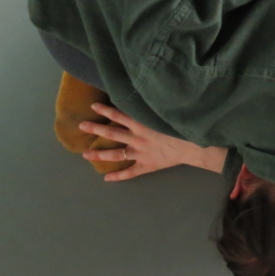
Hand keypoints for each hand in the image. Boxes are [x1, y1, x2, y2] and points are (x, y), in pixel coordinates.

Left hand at [79, 103, 223, 181]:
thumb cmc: (181, 127)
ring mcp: (140, 154)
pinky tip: (106, 179)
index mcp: (141, 125)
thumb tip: (142, 96)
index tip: (93, 106)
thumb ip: (152, 107)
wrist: (193, 146)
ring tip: (85, 154)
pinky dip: (118, 177)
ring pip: (116, 155)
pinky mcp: (146, 166)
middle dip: (96, 129)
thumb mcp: (165, 113)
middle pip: (112, 133)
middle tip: (81, 126)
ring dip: (100, 154)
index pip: (119, 115)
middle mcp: (137, 139)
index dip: (105, 110)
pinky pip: (130, 172)